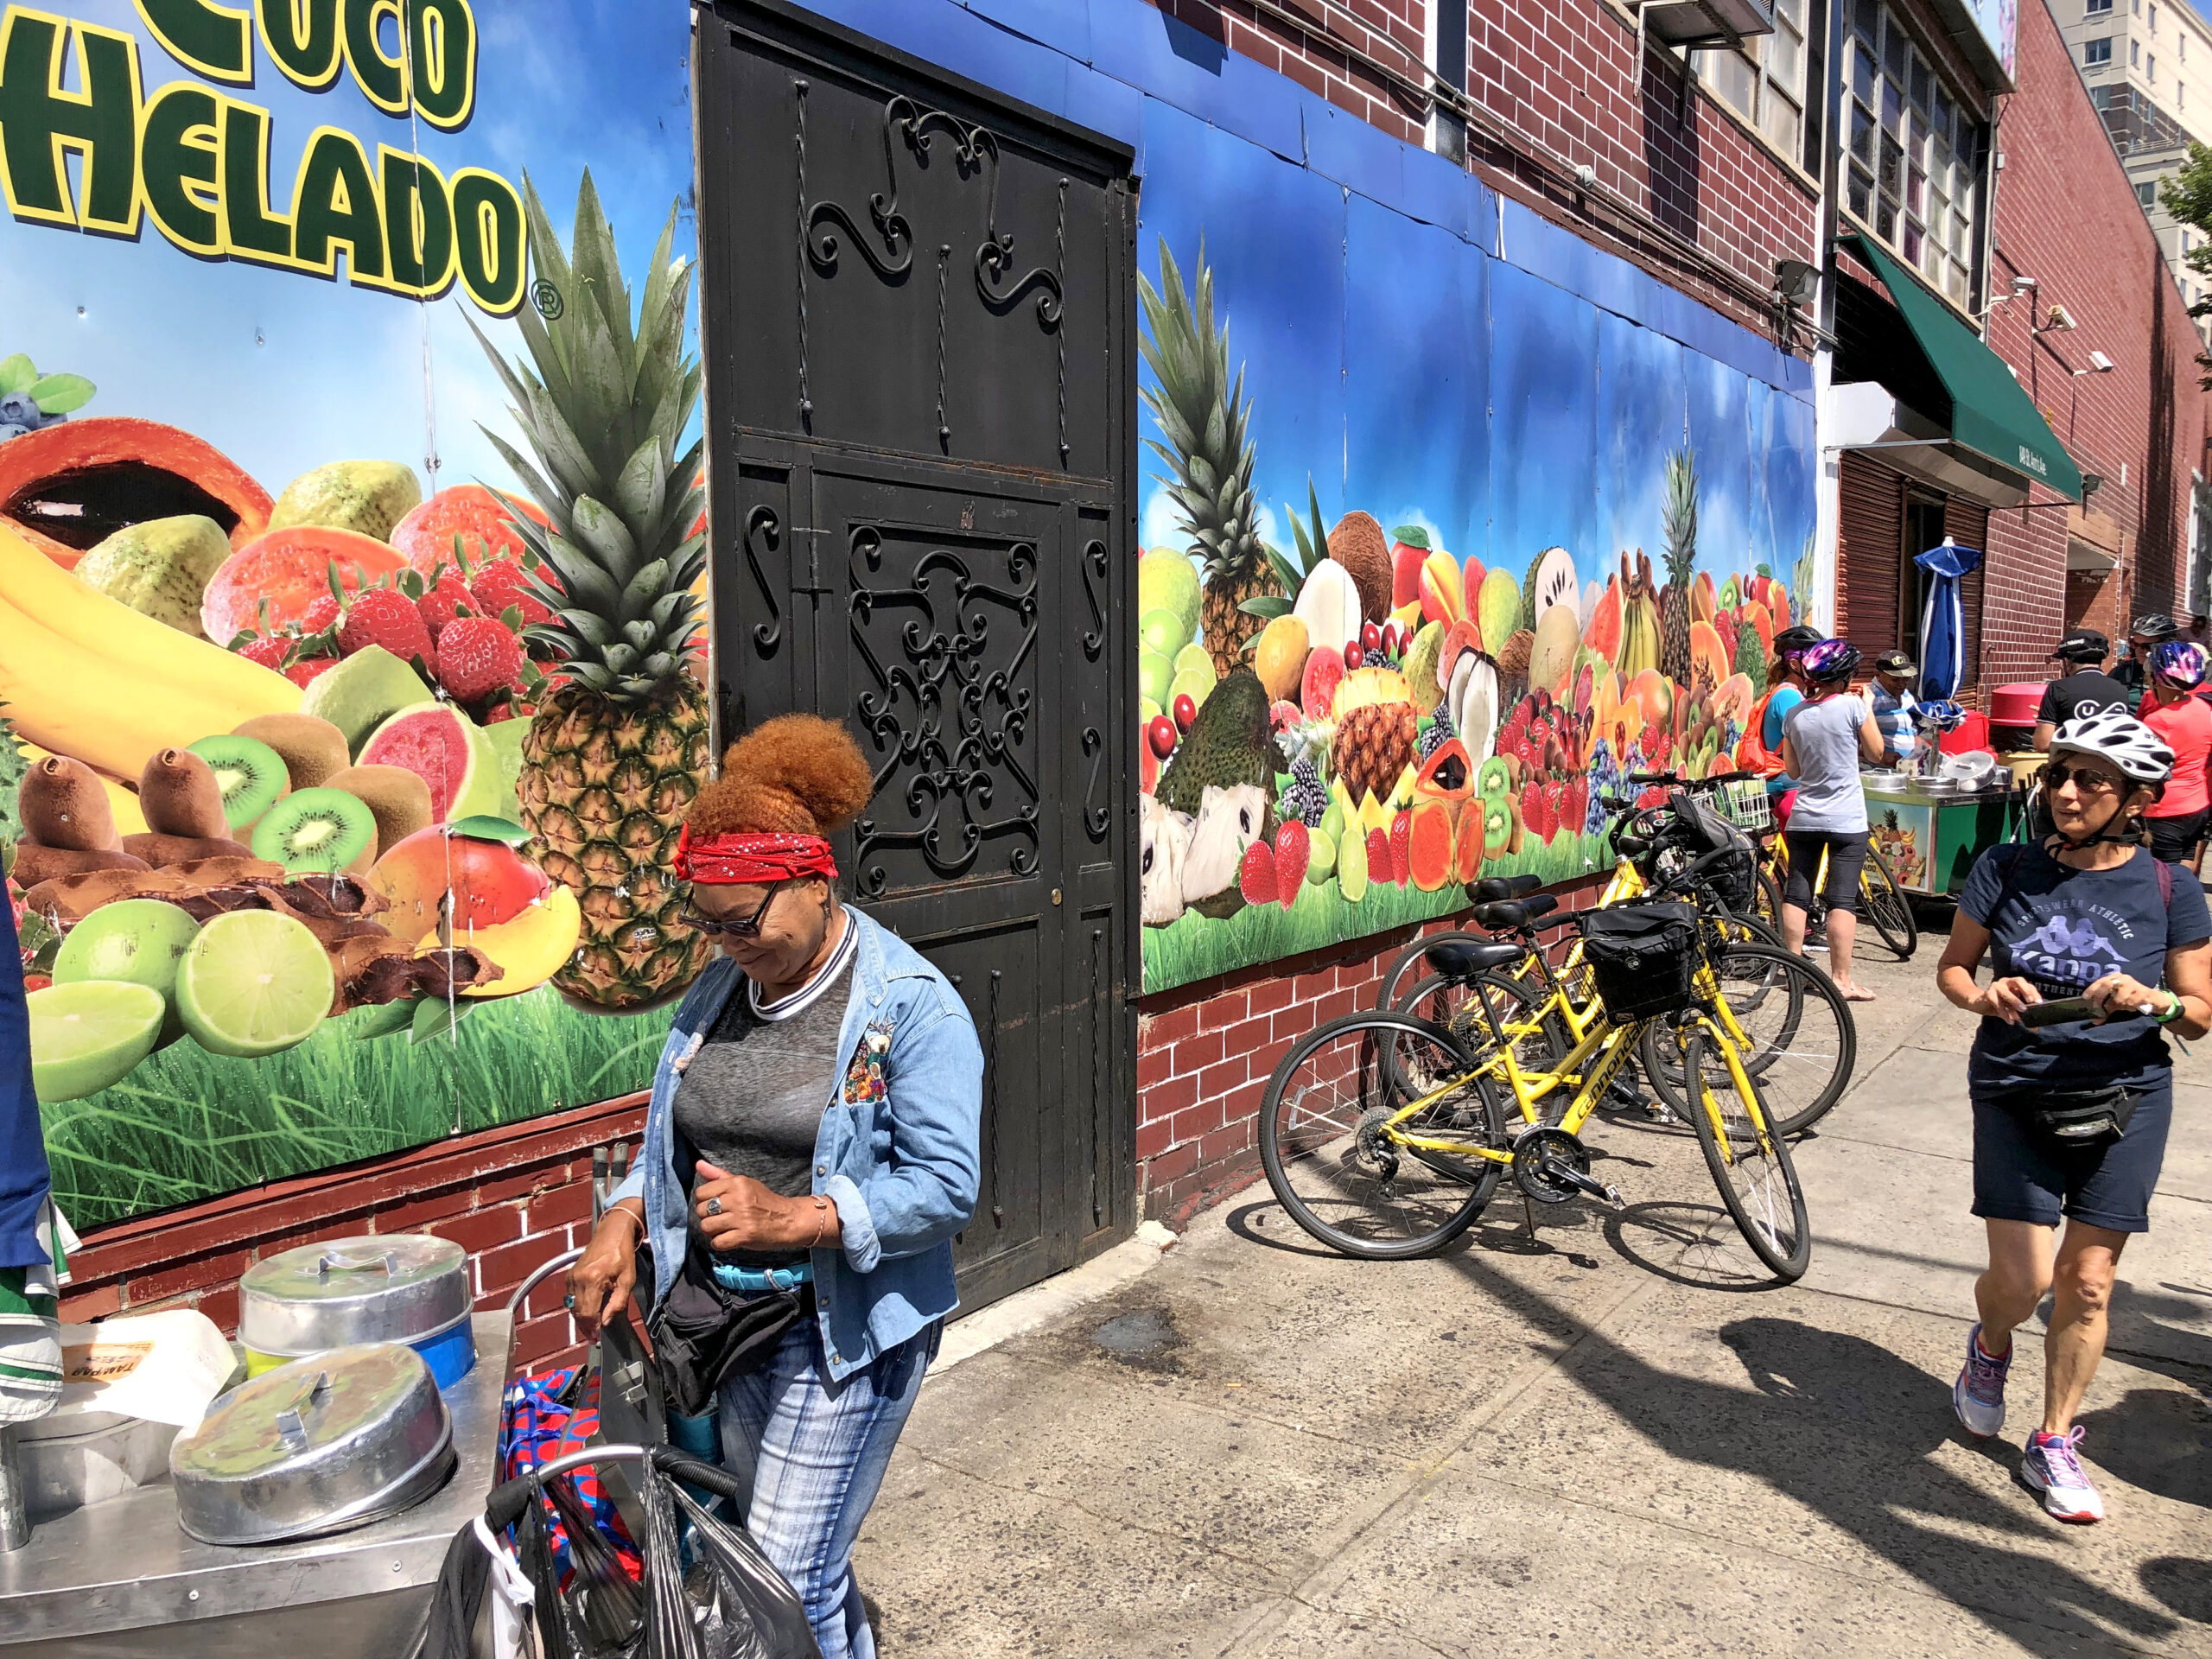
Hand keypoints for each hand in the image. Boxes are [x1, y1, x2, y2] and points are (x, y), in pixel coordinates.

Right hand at [565, 1203, 640, 1335]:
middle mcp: (578, 1279)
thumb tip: (606, 1321)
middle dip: (585, 1327)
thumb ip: (618, 1303)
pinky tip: (586, 1313)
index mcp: (593, 1279)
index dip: (592, 1328)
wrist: (612, 1233)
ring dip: (580, 1319)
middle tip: (593, 1338)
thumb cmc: (622, 1254)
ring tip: (590, 1329)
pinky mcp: (569, 1275)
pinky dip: (577, 1308)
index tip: (596, 1338)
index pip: (588, 1312)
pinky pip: (571, 1298)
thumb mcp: (628, 1280)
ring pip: (572, 1307)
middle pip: (578, 1312)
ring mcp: (571, 1276)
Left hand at [694, 1162, 833, 1251]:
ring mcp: (742, 1218)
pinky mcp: (745, 1235)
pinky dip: (720, 1243)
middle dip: (707, 1217)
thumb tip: (698, 1164)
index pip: (701, 1192)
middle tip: (720, 1218)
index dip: (704, 1201)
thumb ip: (719, 1176)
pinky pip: (718, 1242)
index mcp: (737, 1183)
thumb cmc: (764, 1201)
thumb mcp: (744, 1183)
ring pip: (707, 1227)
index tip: (715, 1205)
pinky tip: (729, 1239)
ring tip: (723, 1229)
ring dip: (712, 1231)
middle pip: (701, 1210)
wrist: (788, 1219)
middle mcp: (738, 1198)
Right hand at [1979, 977, 2041, 1023]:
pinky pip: (1997, 1003)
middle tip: (2031, 1002)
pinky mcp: (1988, 994)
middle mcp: (2006, 982)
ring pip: (2006, 992)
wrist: (1980, 1003)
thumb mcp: (2013, 1008)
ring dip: (2015, 1001)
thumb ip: (2023, 1014)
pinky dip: (2004, 1012)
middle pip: (2018, 981)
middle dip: (2026, 991)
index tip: (2039, 1003)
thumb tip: (2035, 1027)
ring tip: (2022, 1011)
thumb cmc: (2000, 1004)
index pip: (2028, 985)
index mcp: (2015, 984)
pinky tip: (2009, 1020)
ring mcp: (1996, 986)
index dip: (2034, 993)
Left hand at [2083, 973, 2162, 1019]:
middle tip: (2098, 1008)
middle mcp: (2123, 978)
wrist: (2153, 999)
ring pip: (2120, 997)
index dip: (2092, 989)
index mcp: (2115, 977)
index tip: (2085, 998)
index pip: (2100, 981)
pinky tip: (2134, 1006)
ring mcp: (2134, 984)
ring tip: (2124, 1006)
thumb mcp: (2117, 1003)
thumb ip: (2106, 1009)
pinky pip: (2131, 1002)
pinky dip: (2130, 1007)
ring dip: (2120, 1005)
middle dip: (2100, 998)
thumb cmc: (2131, 998)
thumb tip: (2095, 1020)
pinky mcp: (2143, 992)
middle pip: (2107, 985)